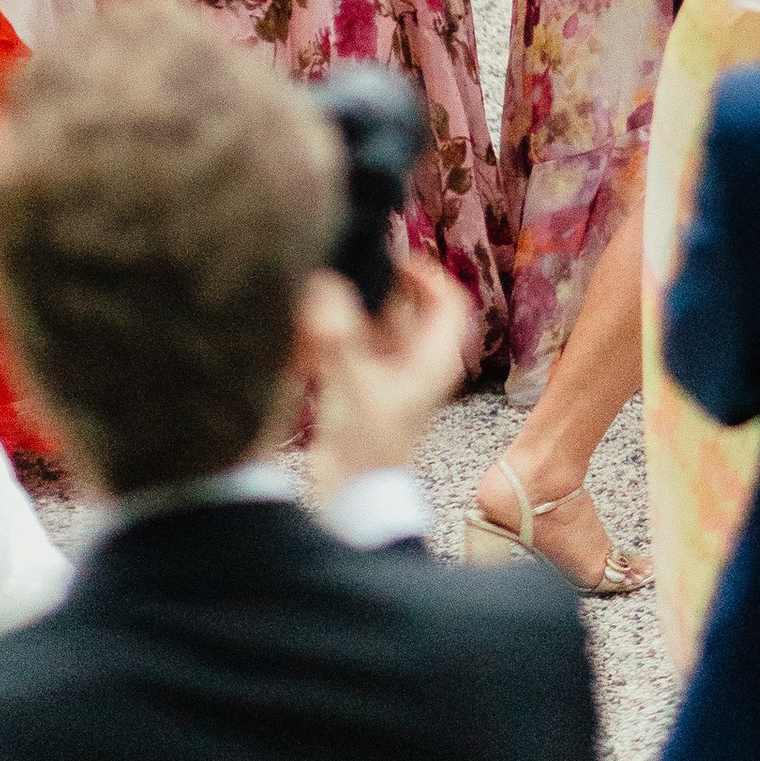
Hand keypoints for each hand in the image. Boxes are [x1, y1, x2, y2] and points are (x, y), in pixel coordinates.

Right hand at [300, 254, 475, 487]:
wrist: (351, 502)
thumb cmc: (367, 451)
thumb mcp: (354, 387)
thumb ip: (337, 335)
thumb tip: (323, 287)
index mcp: (434, 359)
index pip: (448, 300)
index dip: (426, 274)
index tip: (393, 258)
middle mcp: (418, 363)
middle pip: (406, 308)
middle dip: (376, 290)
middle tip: (346, 273)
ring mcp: (392, 376)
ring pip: (377, 326)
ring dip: (352, 313)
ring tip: (322, 297)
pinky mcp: (365, 388)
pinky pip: (355, 347)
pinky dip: (338, 336)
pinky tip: (311, 332)